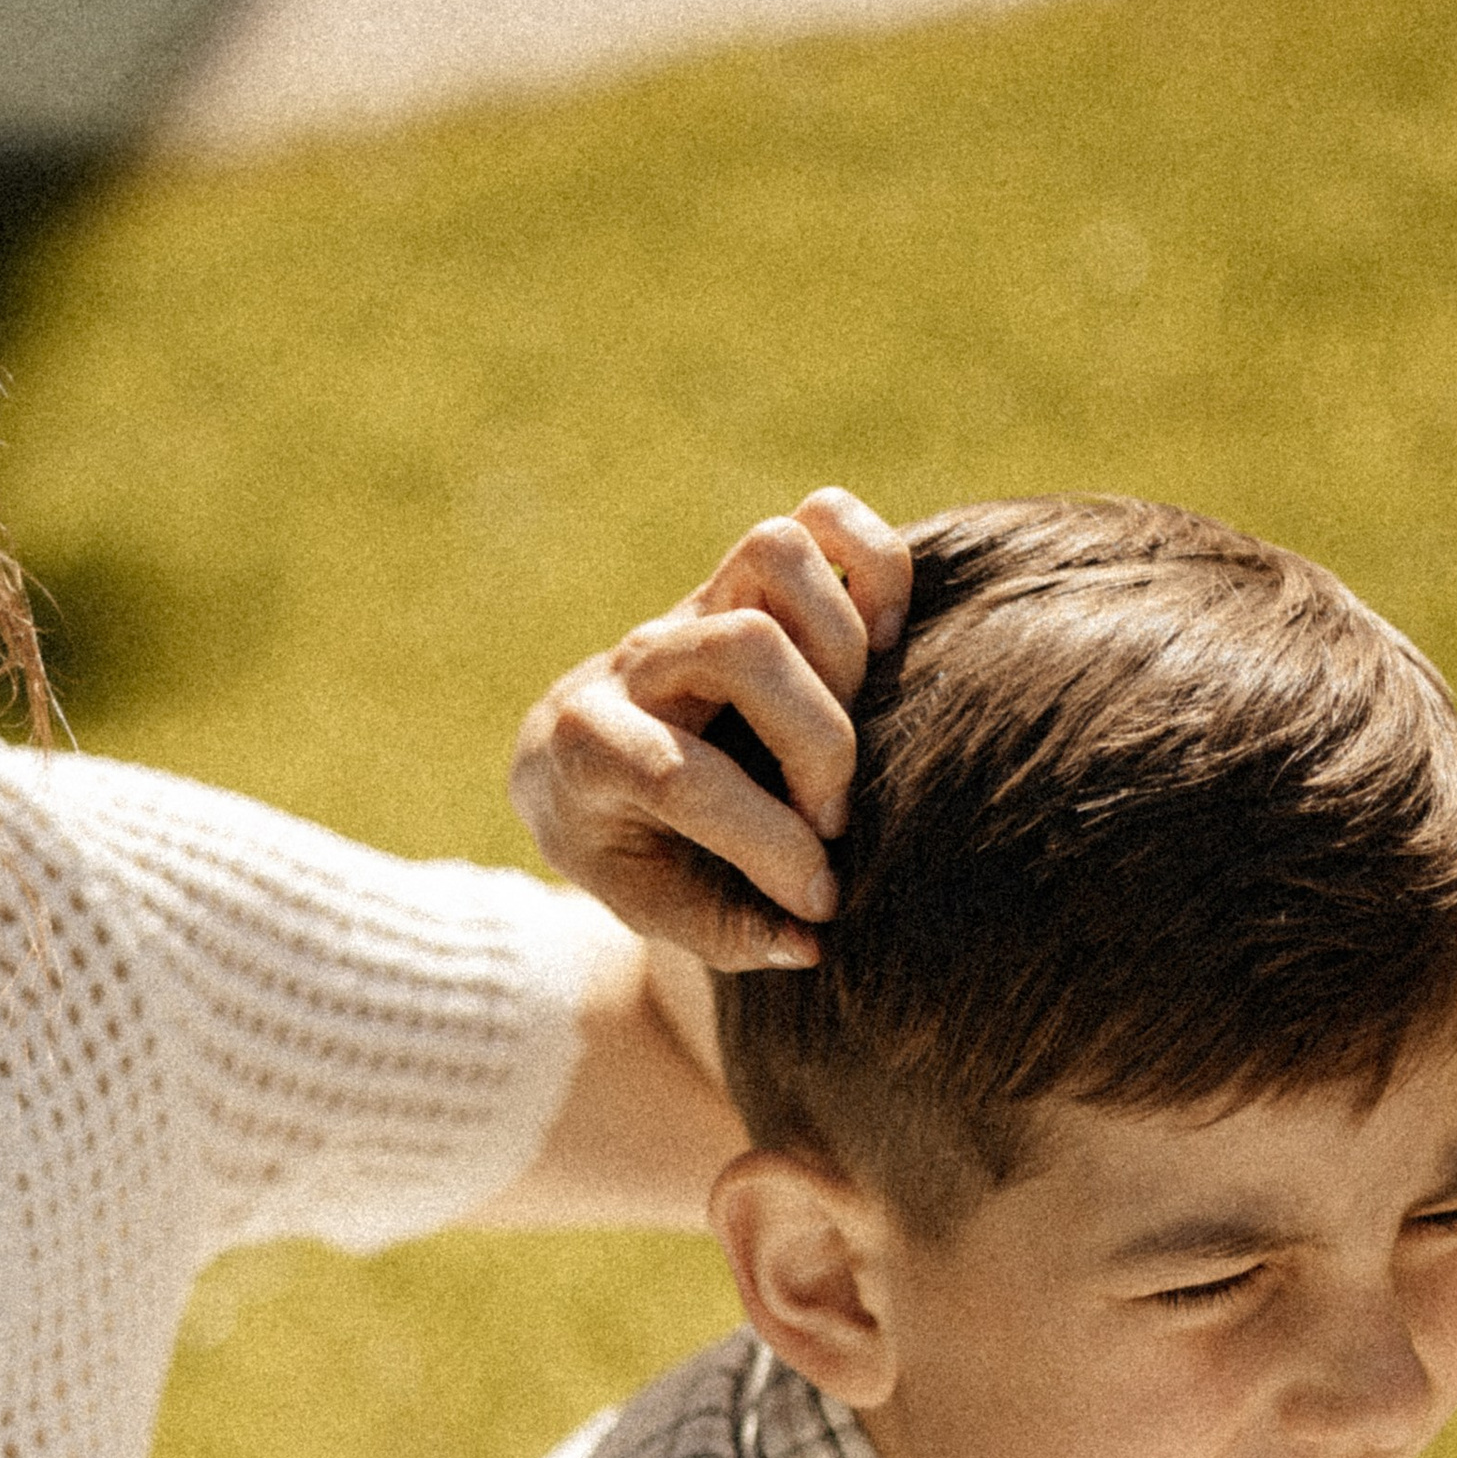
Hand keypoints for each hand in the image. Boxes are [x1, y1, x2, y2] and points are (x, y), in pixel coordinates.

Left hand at [508, 490, 912, 971]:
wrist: (570, 761)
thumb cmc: (620, 843)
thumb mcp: (644, 902)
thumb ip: (723, 929)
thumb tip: (810, 939)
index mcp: (589, 747)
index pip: (682, 776)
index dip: (767, 843)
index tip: (817, 897)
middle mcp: (641, 659)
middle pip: (746, 651)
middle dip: (817, 742)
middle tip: (834, 816)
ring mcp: (695, 605)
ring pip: (777, 555)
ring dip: (843, 642)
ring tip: (862, 720)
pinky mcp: (749, 579)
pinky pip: (822, 518)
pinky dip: (872, 561)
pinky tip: (885, 643)